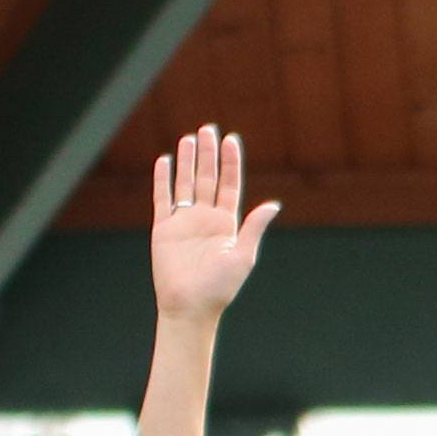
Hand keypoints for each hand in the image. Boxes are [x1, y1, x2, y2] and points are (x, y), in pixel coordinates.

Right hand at [148, 122, 278, 321]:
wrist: (190, 307)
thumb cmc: (220, 287)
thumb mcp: (243, 256)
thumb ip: (254, 228)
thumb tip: (273, 205)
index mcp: (227, 224)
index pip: (229, 185)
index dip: (230, 162)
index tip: (231, 140)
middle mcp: (206, 219)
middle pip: (208, 178)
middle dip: (208, 153)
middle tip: (208, 128)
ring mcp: (184, 222)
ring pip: (186, 183)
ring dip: (188, 161)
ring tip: (189, 138)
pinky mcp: (164, 228)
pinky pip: (163, 199)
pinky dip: (163, 180)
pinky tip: (165, 161)